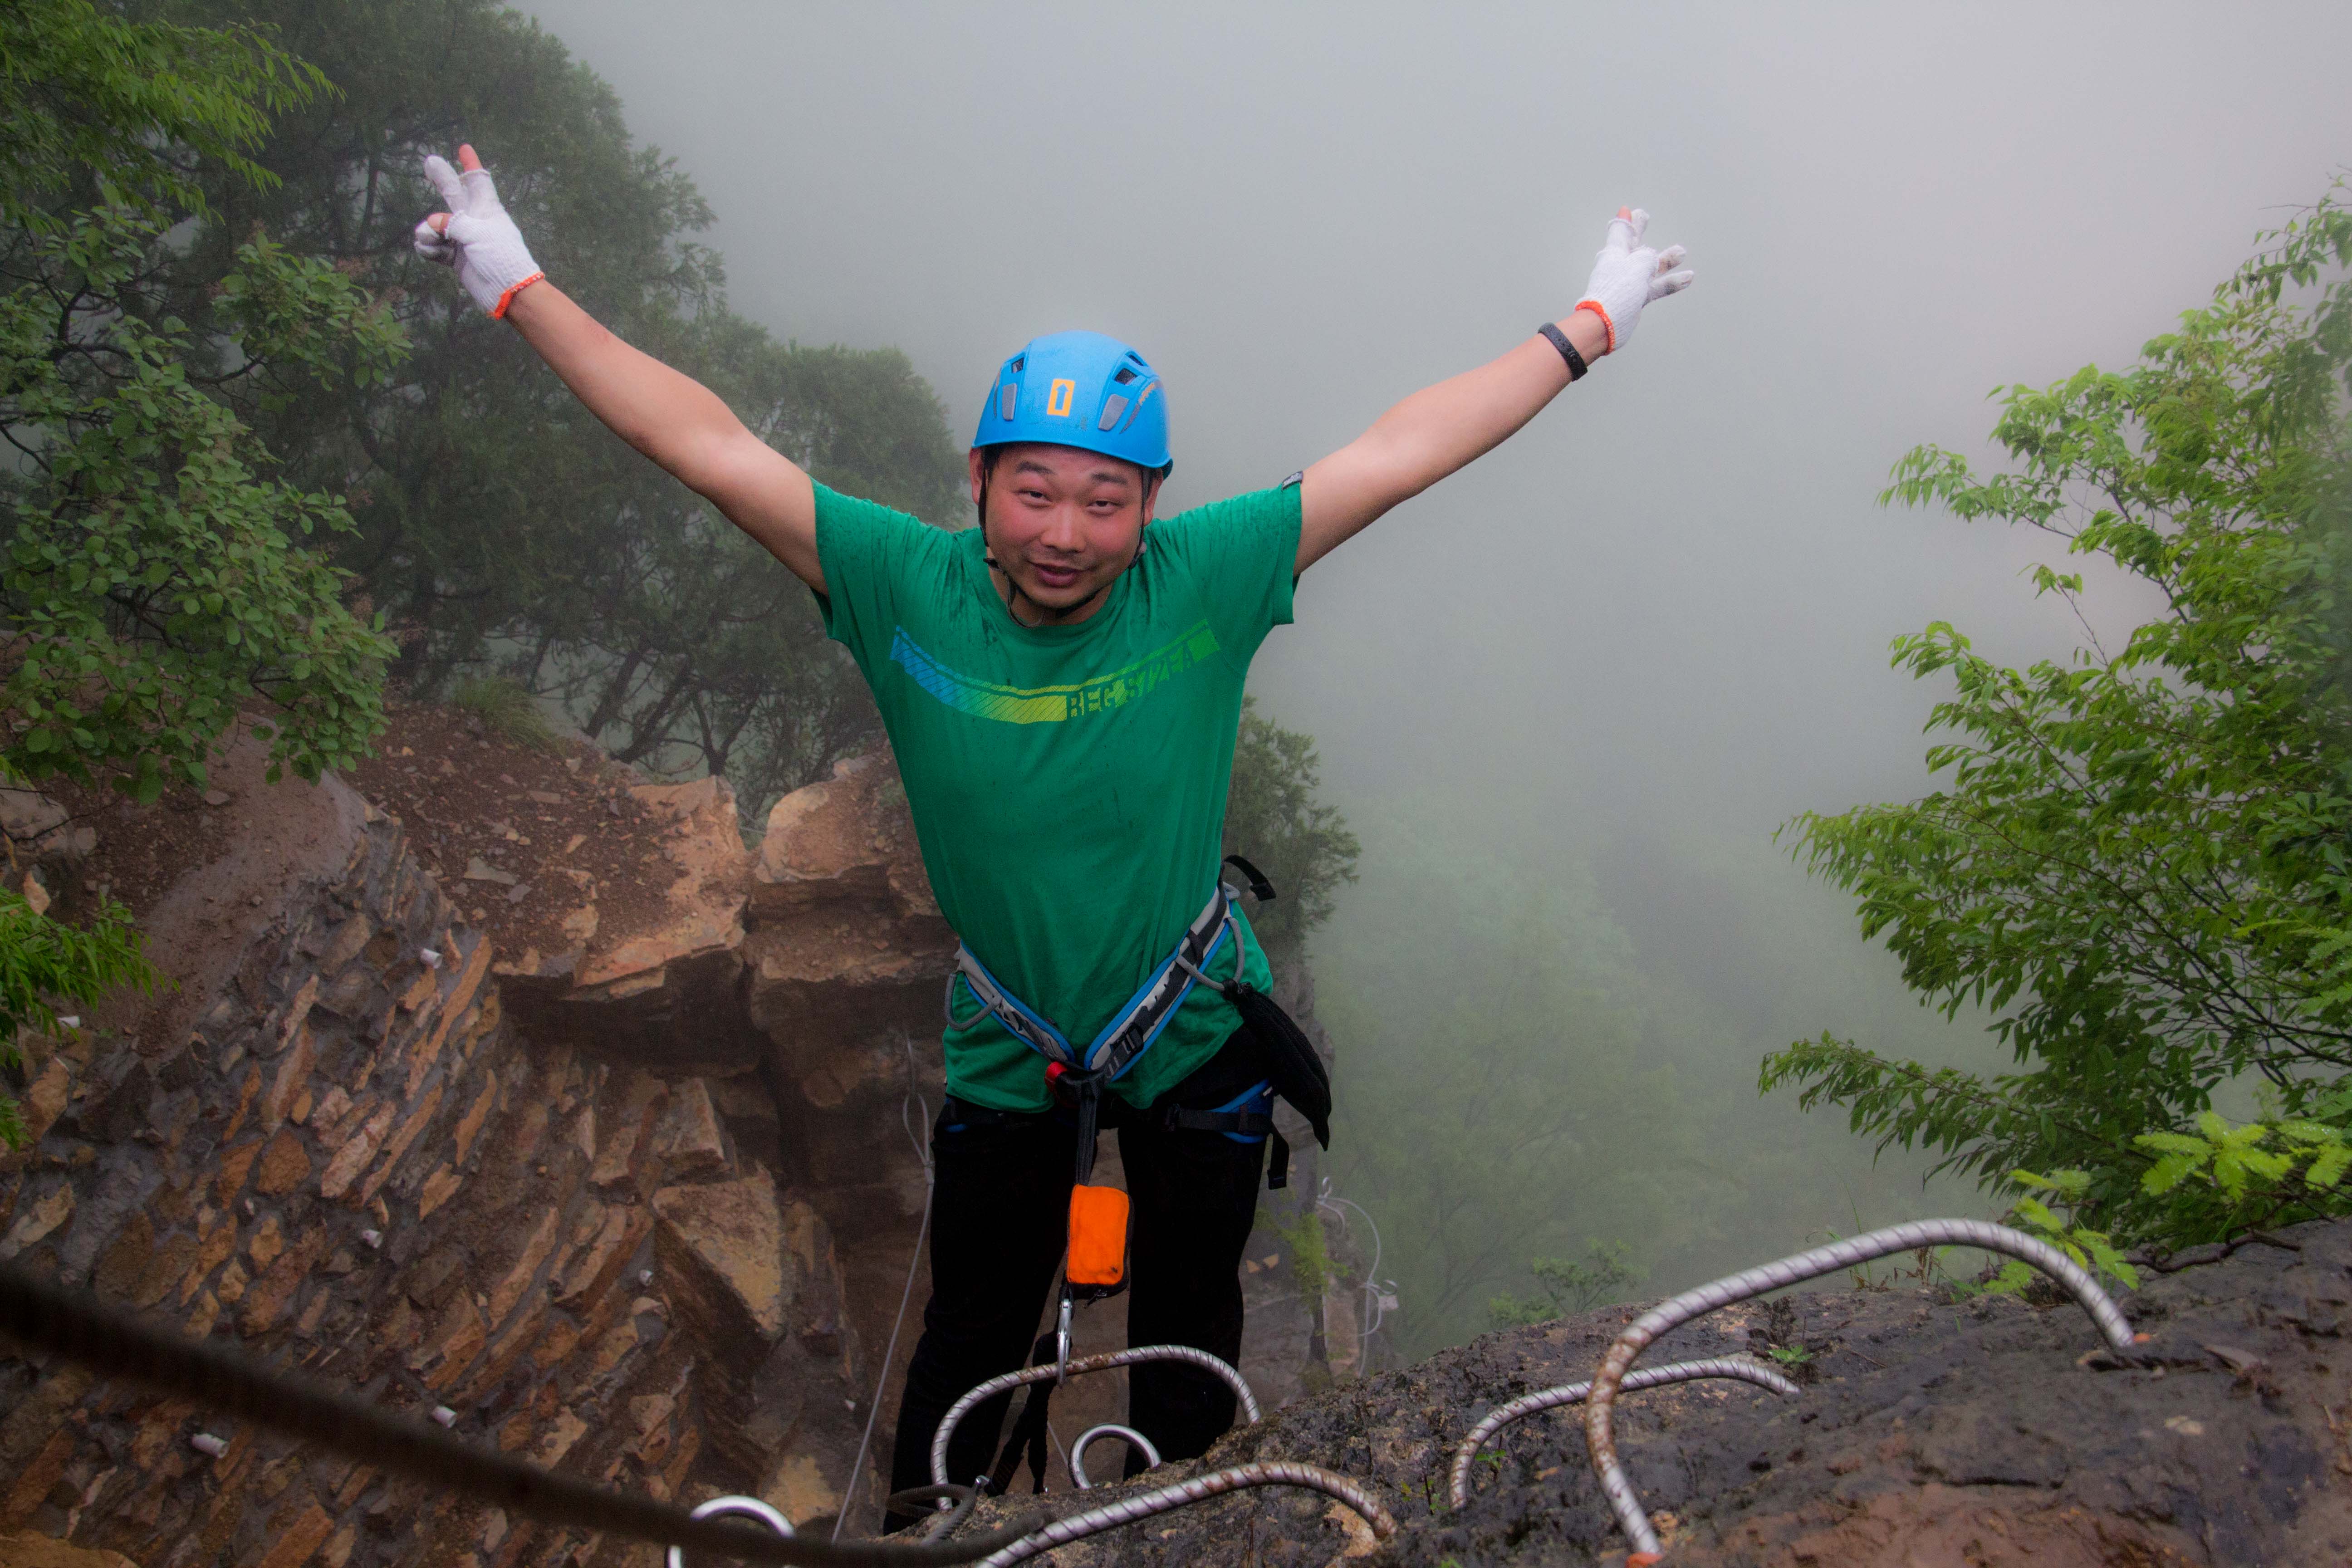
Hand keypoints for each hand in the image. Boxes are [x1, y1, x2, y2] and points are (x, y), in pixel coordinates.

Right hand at [413, 144, 543, 317]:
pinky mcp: (455, 258)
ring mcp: (463, 239)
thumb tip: (433, 223)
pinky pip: (433, 247)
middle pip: (454, 194)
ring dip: (428, 231)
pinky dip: (428, 249)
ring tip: (432, 241)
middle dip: (442, 178)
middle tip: (429, 162)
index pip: (477, 181)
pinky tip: (431, 252)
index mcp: (486, 209)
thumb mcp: (478, 232)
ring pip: (436, 225)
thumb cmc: (501, 257)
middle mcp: (473, 221)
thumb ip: (452, 222)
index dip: (470, 165)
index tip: (465, 149)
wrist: (508, 290)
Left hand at [1574, 207, 1691, 353]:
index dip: (1625, 221)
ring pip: (1650, 266)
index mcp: (1615, 253)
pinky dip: (1671, 282)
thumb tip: (1652, 258)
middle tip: (1644, 216)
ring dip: (1665, 259)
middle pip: (1633, 244)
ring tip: (1681, 251)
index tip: (1627, 210)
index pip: (1620, 231)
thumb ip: (1648, 257)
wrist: (1606, 322)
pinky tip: (1688, 278)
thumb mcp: (1637, 264)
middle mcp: (1621, 266)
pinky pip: (1656, 286)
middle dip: (1639, 230)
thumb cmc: (1617, 289)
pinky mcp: (1636, 298)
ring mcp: (1629, 282)